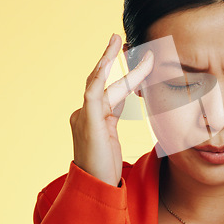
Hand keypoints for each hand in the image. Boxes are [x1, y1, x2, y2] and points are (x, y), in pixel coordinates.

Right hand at [69, 34, 153, 185]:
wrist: (96, 186)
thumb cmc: (105, 165)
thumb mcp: (112, 137)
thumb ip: (114, 118)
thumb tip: (126, 102)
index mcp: (94, 116)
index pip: (111, 89)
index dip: (125, 74)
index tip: (141, 59)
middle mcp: (85, 112)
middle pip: (103, 81)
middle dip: (112, 58)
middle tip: (120, 37)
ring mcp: (83, 115)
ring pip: (97, 81)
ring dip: (108, 60)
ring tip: (116, 40)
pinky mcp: (86, 120)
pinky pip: (92, 92)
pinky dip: (100, 75)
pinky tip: (107, 60)